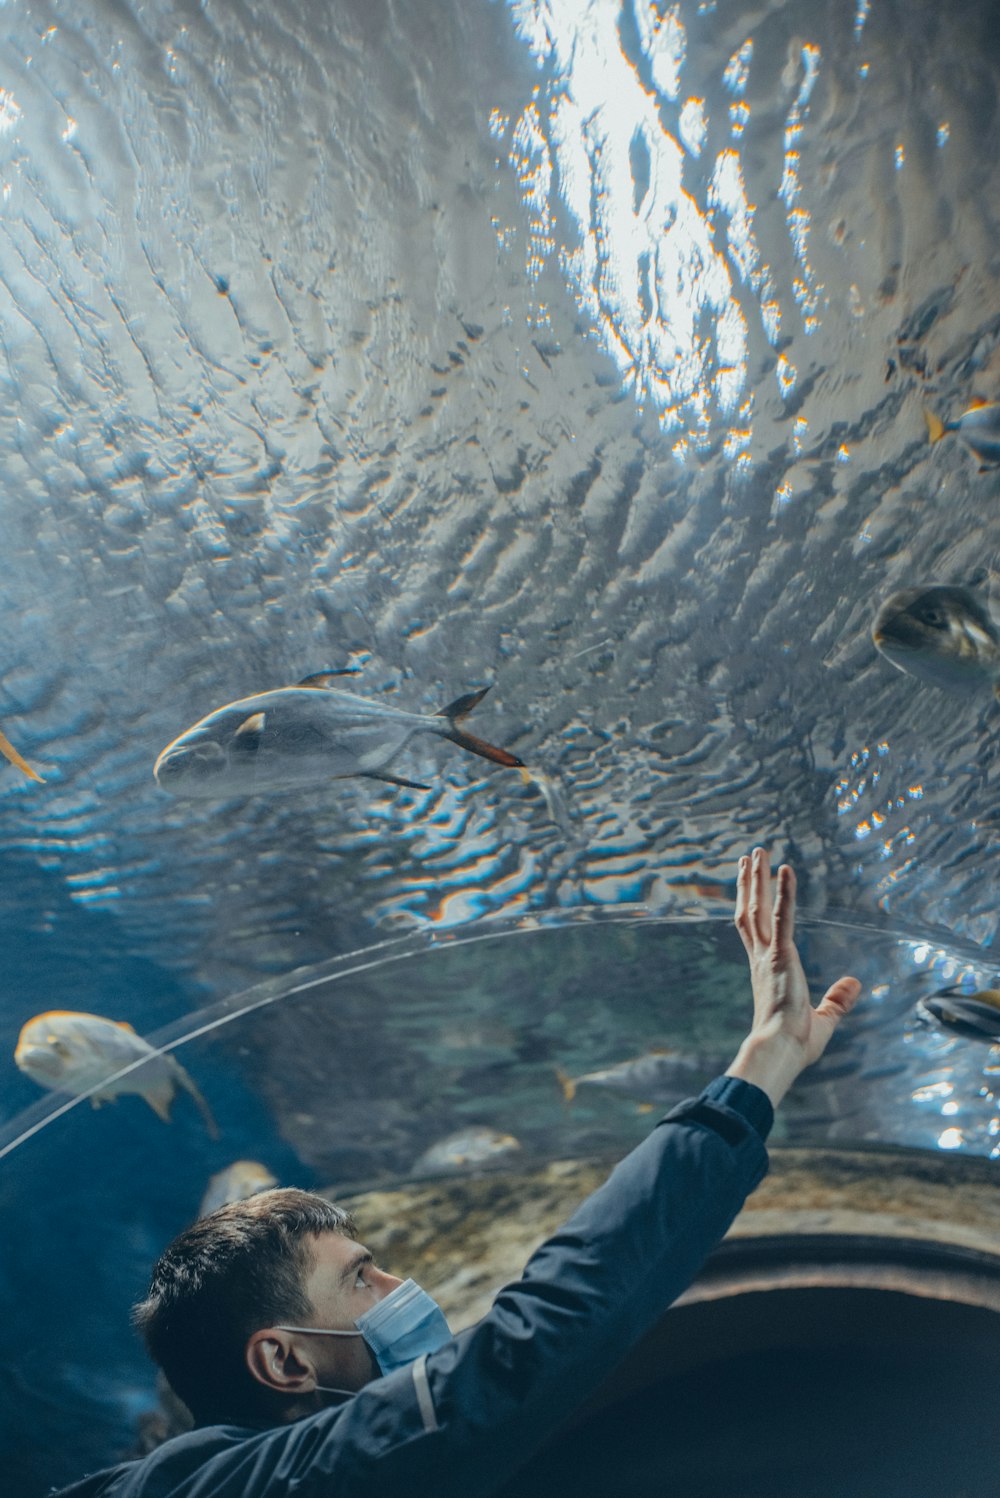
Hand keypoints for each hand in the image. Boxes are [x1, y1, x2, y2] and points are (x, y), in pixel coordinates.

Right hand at [725, 847, 861, 1107]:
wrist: (780, 1051)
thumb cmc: (796, 1044)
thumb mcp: (823, 1018)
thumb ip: (837, 999)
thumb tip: (855, 983)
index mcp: (766, 971)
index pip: (754, 931)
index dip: (750, 905)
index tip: (747, 884)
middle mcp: (761, 959)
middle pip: (750, 912)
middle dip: (748, 883)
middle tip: (747, 857)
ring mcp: (767, 955)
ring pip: (758, 908)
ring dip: (756, 878)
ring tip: (756, 852)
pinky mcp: (781, 956)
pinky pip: (783, 917)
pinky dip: (784, 892)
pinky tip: (785, 869)